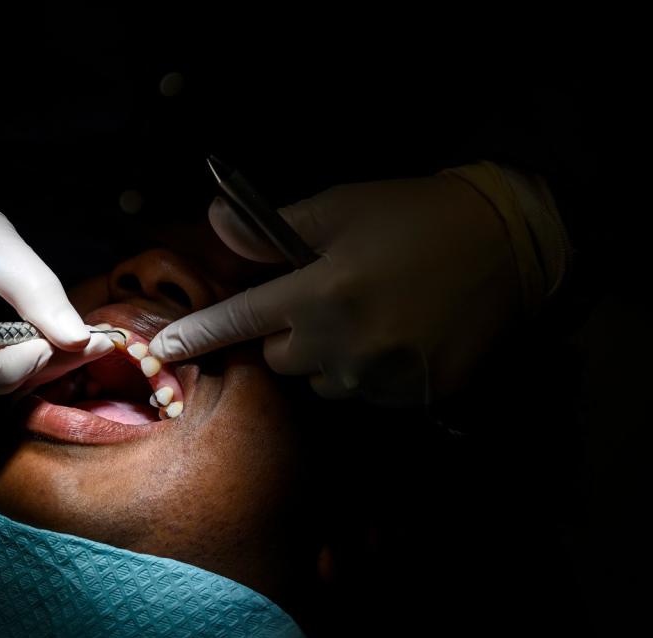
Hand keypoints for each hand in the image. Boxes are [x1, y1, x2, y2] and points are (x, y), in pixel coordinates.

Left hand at [149, 175, 521, 403]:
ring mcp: (380, 377)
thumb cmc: (414, 217)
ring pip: (321, 379)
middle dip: (288, 334)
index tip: (162, 349)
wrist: (508, 245)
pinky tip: (397, 337)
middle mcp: (343, 345)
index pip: (240, 321)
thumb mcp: (341, 208)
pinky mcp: (414, 396)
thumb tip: (215, 222)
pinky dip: (367, 371)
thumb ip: (272, 228)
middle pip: (280, 358)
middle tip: (324, 298)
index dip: (198, 335)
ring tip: (368, 316)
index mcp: (320, 293)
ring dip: (328, 356)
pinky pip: (365, 392)